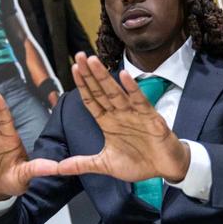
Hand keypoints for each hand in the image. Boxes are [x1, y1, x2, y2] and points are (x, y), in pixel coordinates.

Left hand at [54, 54, 189, 182]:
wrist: (164, 168)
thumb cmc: (139, 163)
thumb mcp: (105, 165)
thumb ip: (81, 164)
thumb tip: (58, 167)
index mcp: (108, 122)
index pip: (91, 100)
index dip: (82, 85)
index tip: (74, 68)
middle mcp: (119, 114)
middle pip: (101, 91)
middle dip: (90, 74)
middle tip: (79, 55)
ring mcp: (134, 114)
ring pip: (116, 93)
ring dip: (104, 77)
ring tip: (94, 61)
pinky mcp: (150, 118)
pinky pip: (140, 101)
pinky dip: (132, 89)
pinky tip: (124, 76)